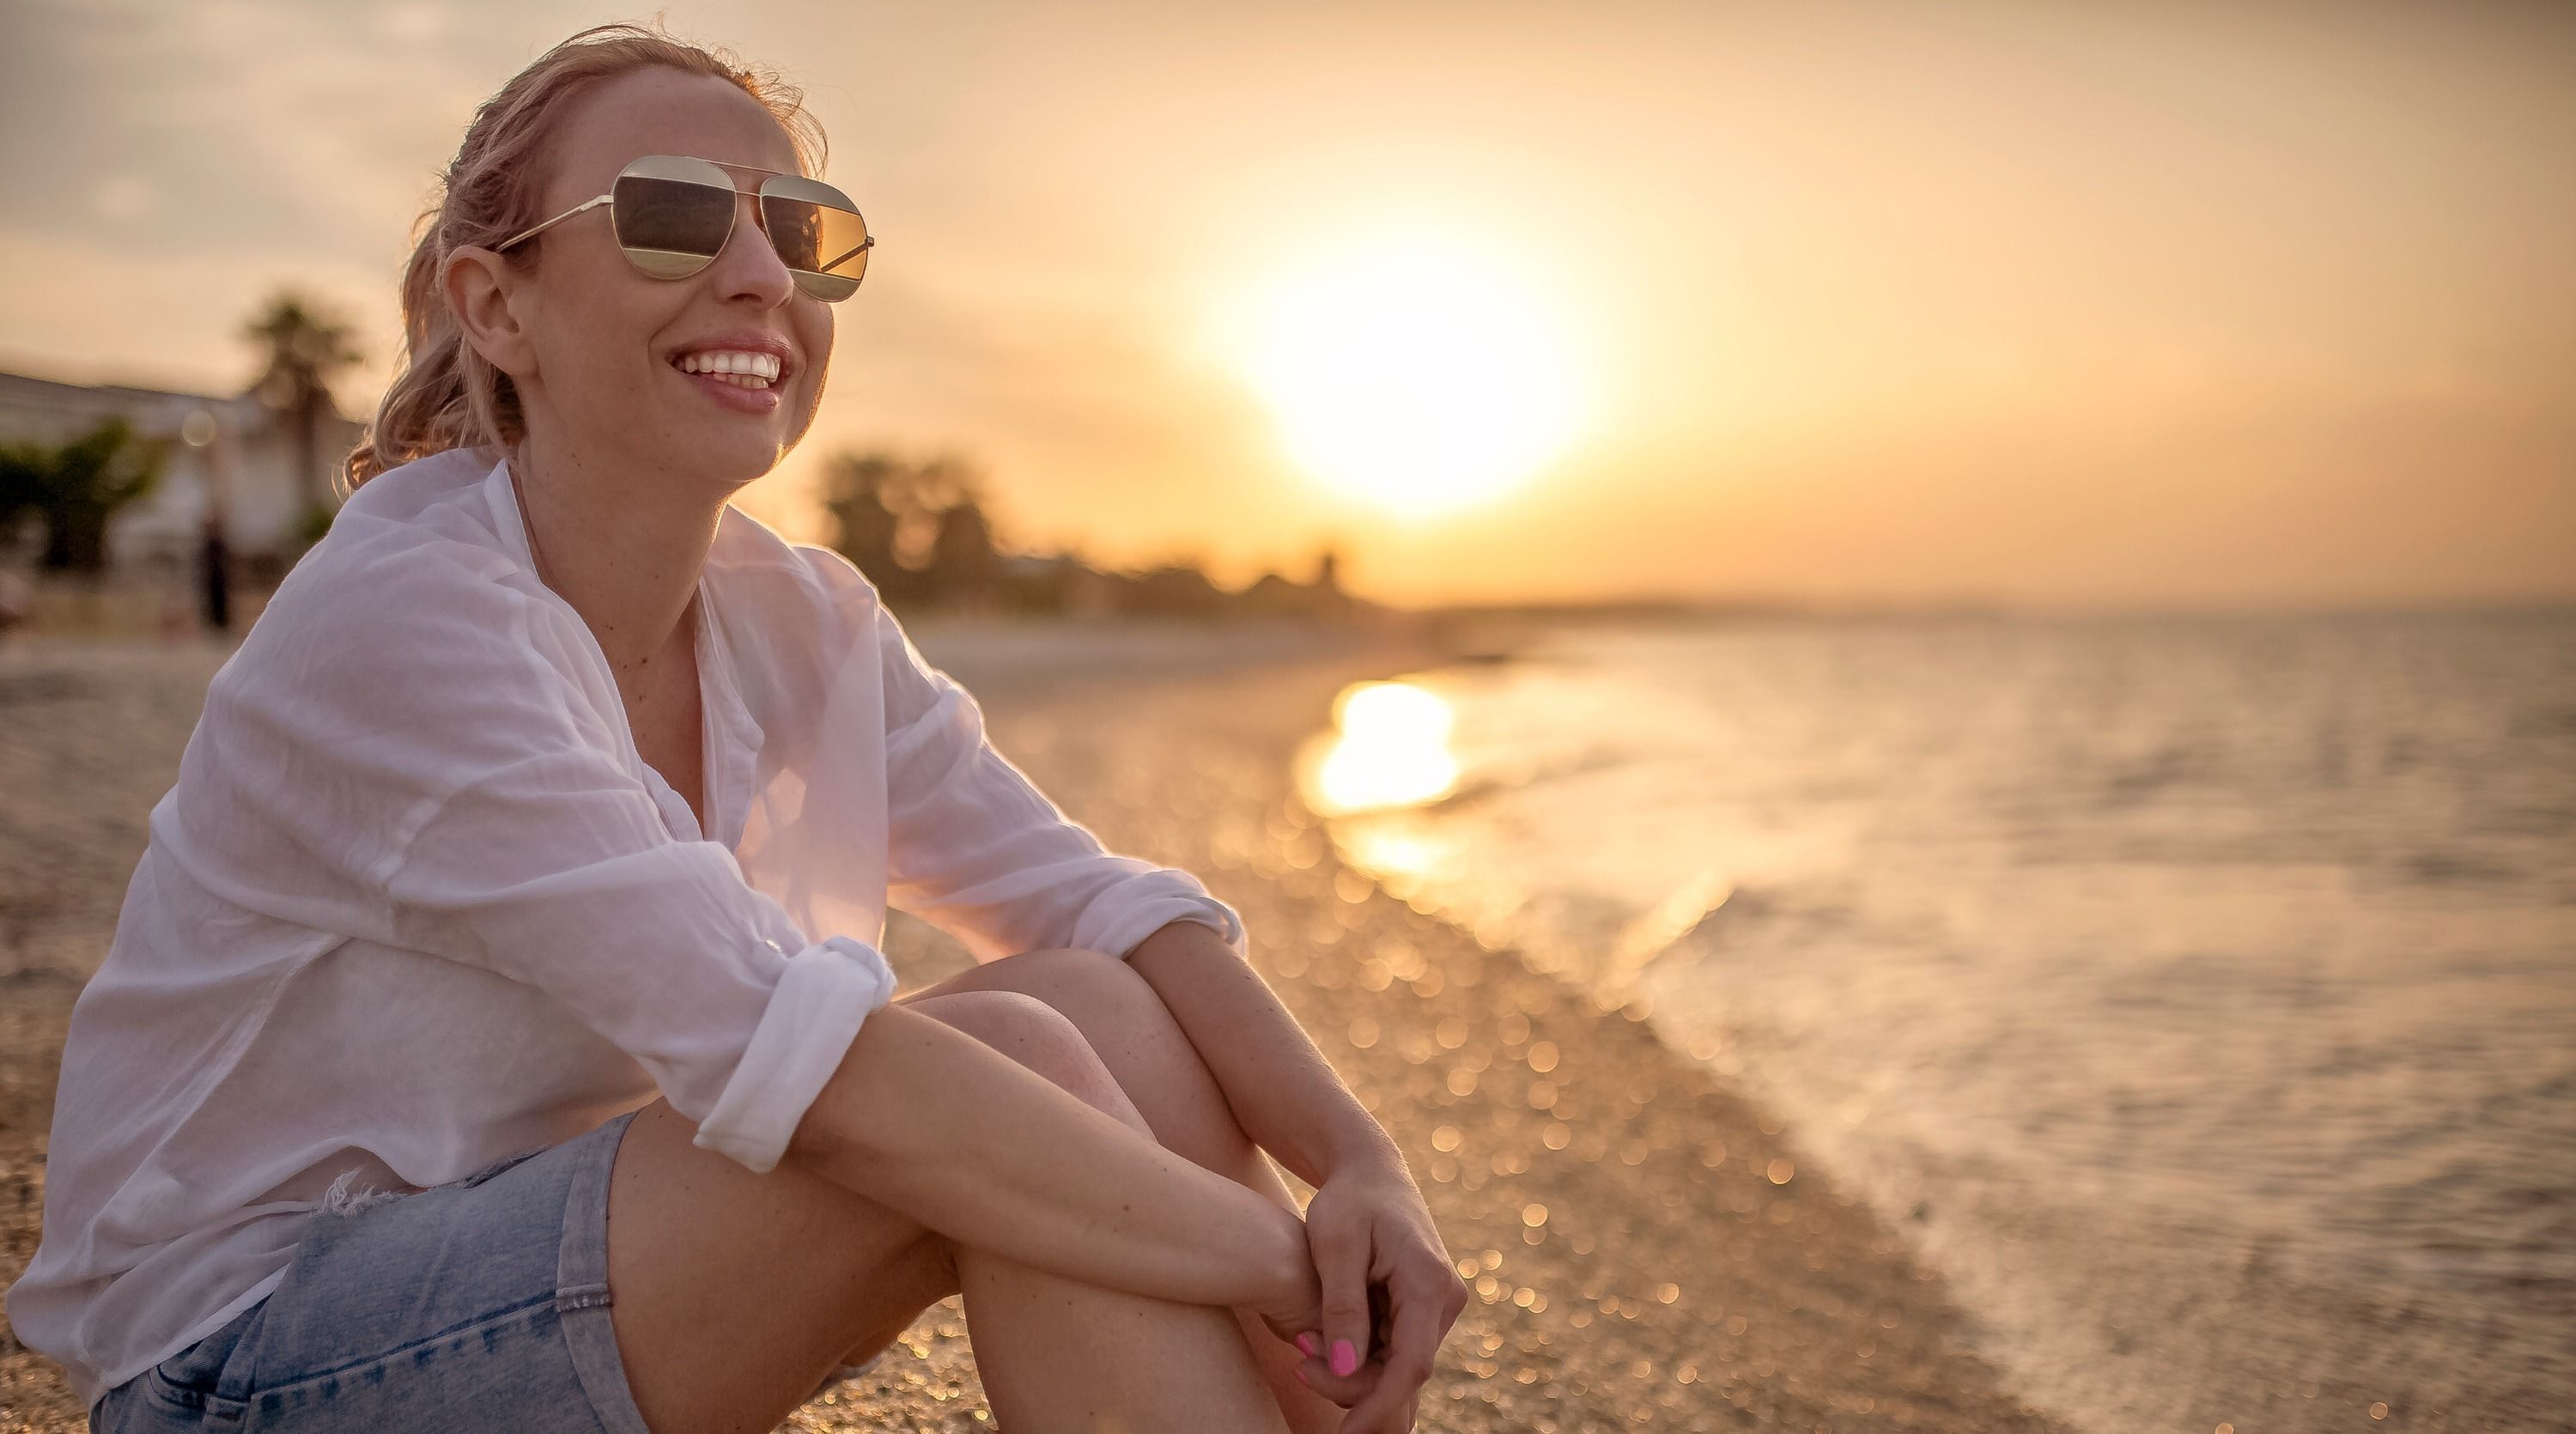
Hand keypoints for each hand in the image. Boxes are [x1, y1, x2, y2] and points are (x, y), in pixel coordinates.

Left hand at [1285, 1160, 1469, 1432]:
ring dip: (1351, 1373)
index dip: (1377, 1405)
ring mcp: (1435, 1309)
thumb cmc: (1347, 1201)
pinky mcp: (1420, 1314)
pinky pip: (1393, 1355)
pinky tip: (1320, 1351)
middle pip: (1403, 1373)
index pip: (1412, 1365)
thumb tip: (1343, 1369)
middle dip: (1350, 1385)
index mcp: (1430, 1283)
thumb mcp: (1335, 1246)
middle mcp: (1444, 1301)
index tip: (1344, 1433)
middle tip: (1298, 1361)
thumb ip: (1341, 1308)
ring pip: (1397, 1369)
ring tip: (1302, 1345)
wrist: (1368, 1172)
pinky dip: (1359, 1361)